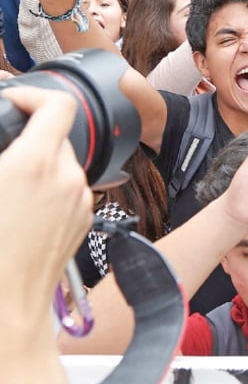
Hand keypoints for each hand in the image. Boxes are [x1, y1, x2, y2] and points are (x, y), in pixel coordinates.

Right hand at [0, 88, 90, 321]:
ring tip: (6, 184)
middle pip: (56, 134)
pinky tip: (18, 207)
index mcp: (37, 164)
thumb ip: (4, 153)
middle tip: (2, 145)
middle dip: (27, 135)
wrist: (6, 309)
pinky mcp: (83, 221)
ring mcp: (80, 201)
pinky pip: (67, 189)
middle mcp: (68, 178)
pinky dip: (46, 187)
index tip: (12, 101)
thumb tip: (8, 150)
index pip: (56, 105)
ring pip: (61, 163)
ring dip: (35, 163)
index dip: (31, 95)